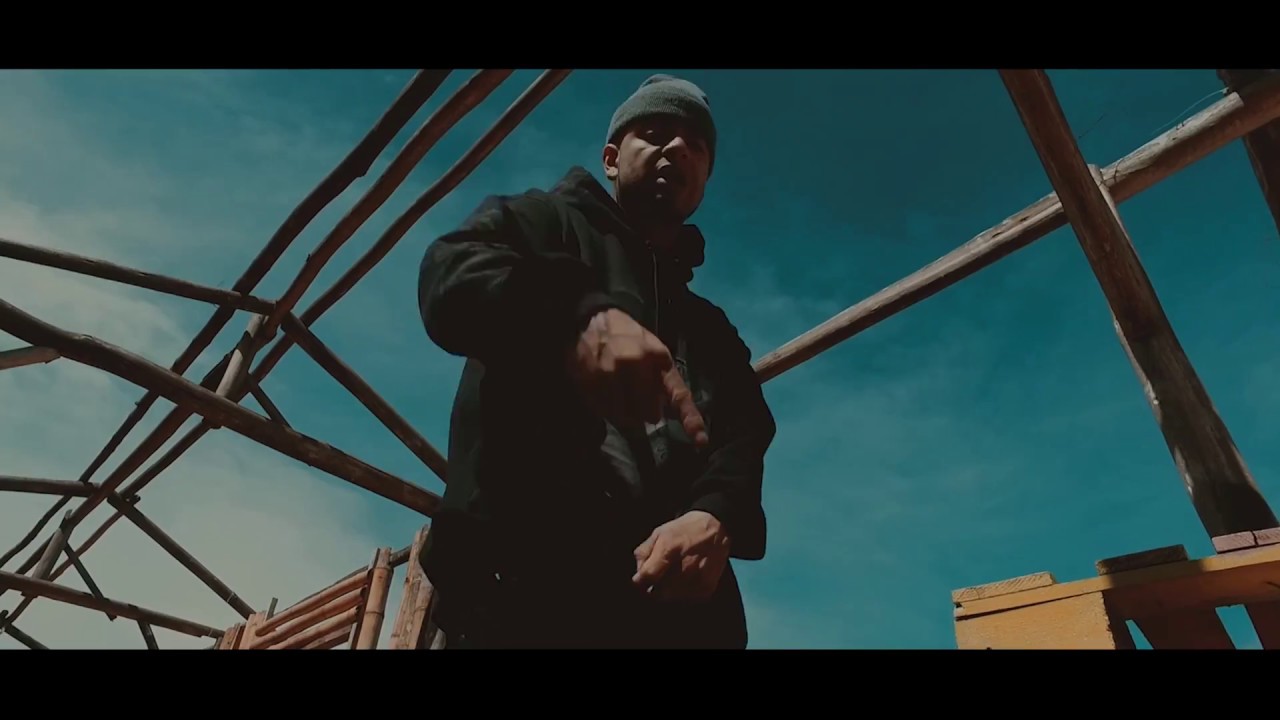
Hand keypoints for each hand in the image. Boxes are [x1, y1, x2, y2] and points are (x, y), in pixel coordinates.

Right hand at [568, 308, 707, 445]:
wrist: (591, 321)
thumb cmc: (629, 338)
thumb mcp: (655, 352)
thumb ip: (667, 383)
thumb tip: (677, 415)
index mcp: (659, 358)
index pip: (678, 395)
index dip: (690, 419)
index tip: (701, 441)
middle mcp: (635, 365)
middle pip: (648, 415)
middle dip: (645, 412)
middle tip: (635, 398)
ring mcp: (610, 374)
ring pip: (624, 417)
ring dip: (623, 413)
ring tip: (617, 392)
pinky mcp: (589, 382)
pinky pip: (603, 413)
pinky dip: (605, 409)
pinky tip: (603, 392)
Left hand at [632, 511, 729, 600]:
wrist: (716, 528)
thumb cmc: (685, 529)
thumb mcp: (659, 532)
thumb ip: (644, 552)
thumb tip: (638, 572)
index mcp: (668, 550)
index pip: (647, 577)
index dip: (640, 581)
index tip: (641, 580)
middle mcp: (684, 567)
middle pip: (658, 592)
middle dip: (654, 587)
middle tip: (658, 577)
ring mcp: (697, 579)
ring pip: (672, 598)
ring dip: (668, 591)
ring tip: (674, 576)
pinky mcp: (707, 587)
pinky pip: (688, 599)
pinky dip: (683, 593)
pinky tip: (686, 580)